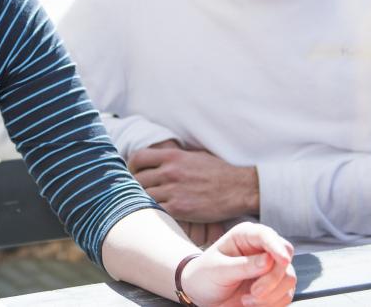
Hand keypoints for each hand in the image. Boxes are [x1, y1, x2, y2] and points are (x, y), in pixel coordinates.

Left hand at [129, 147, 258, 222]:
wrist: (239, 188)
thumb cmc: (219, 172)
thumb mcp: (195, 156)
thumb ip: (174, 157)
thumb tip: (159, 159)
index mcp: (173, 156)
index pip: (138, 158)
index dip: (132, 166)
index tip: (133, 173)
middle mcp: (170, 172)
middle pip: (137, 179)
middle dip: (135, 186)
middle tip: (137, 192)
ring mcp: (173, 190)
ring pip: (143, 196)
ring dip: (143, 201)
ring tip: (147, 205)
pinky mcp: (179, 209)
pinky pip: (155, 210)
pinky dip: (154, 212)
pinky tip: (158, 214)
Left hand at [182, 222, 295, 306]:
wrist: (203, 294)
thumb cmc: (205, 275)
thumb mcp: (218, 270)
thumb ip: (242, 265)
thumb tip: (268, 260)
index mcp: (245, 235)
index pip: (266, 235)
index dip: (276, 247)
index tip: (283, 260)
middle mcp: (262, 247)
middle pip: (284, 258)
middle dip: (272, 279)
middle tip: (253, 293)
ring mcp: (271, 266)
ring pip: (288, 278)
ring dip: (270, 295)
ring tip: (246, 300)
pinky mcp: (275, 284)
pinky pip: (286, 294)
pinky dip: (272, 303)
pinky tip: (252, 303)